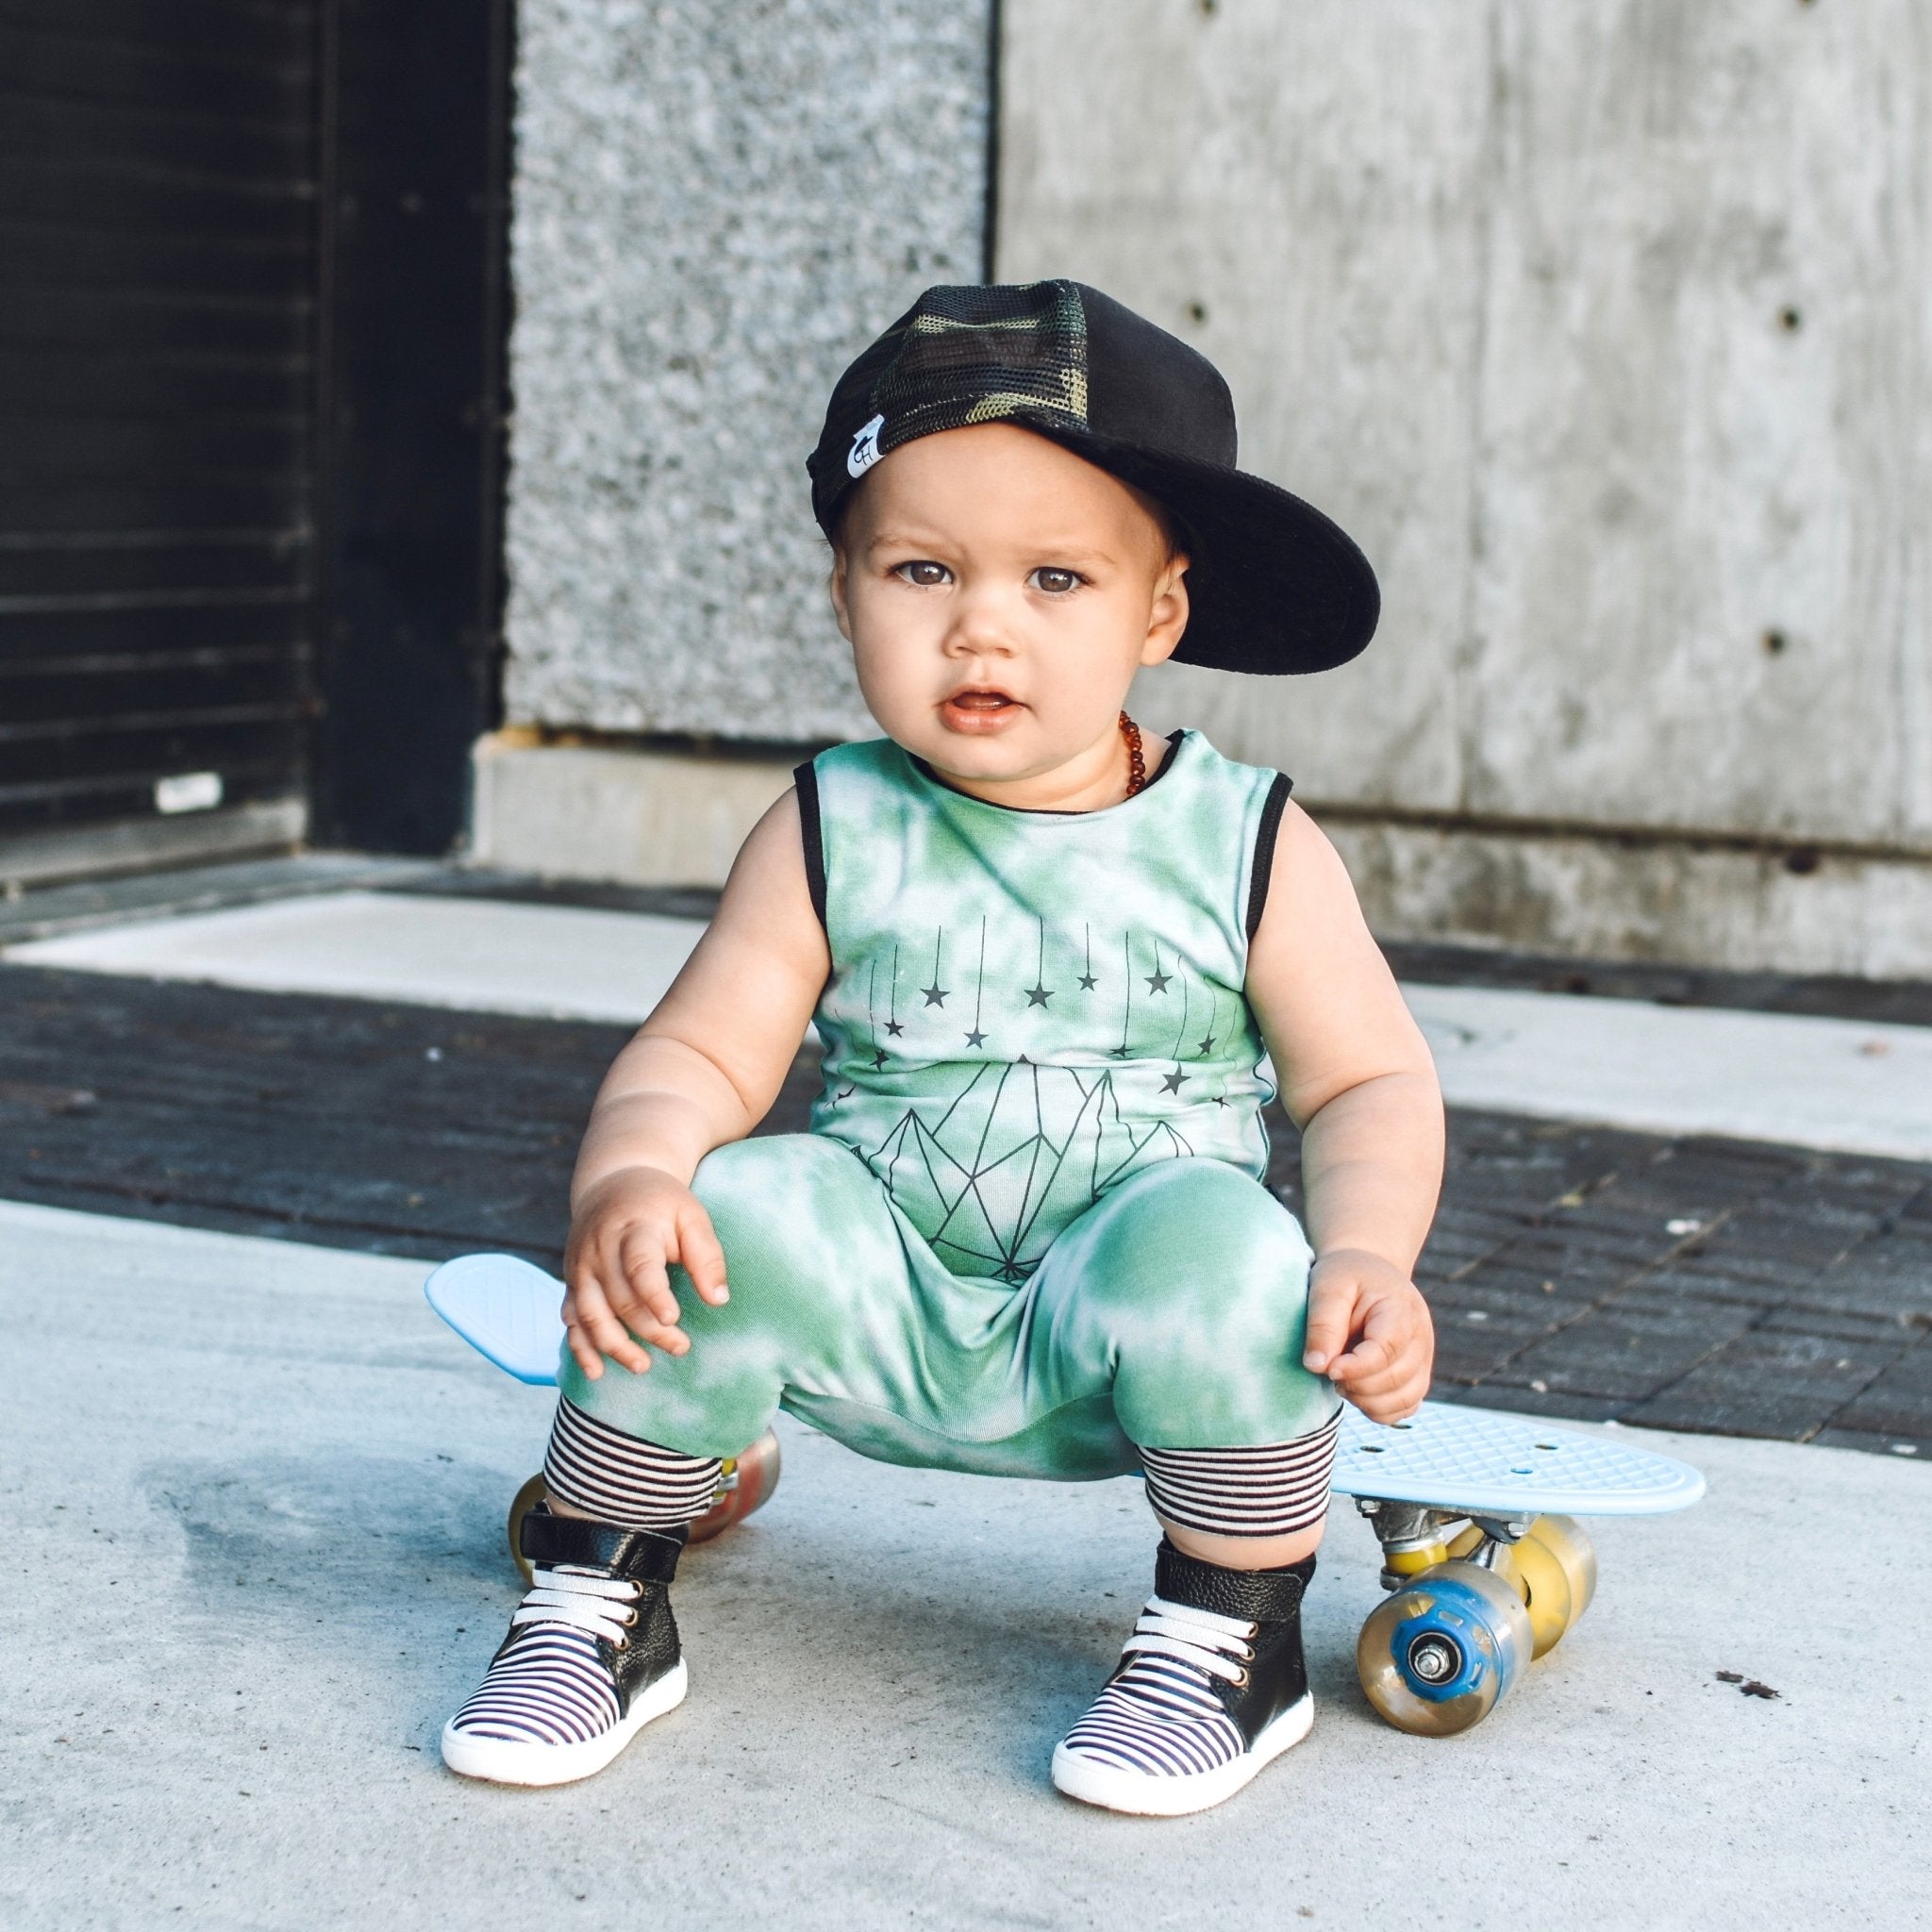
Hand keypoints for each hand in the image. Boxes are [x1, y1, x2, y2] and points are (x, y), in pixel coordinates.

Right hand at [561, 1166, 728, 1379]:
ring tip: (642, 1366)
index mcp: (634, 1228)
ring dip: (613, 1345)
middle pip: (619, 1297)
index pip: (639, 1265)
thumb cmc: (662, 1203)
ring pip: (590, 1314)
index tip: (673, 1319)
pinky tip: (596, 1371)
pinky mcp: (572, 1281)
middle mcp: (600, 1249)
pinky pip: (570, 1318)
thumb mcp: (691, 1216)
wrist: (614, 1180)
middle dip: (648, 1329)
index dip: (653, 1294)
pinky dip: (580, 1347)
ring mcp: (581, 1266)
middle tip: (681, 1347)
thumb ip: (706, 1256)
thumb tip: (719, 1300)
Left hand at [1302, 1248, 1432, 1422]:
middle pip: (1395, 1380)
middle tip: (1330, 1368)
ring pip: (1403, 1401)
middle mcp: (1421, 1337)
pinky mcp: (1417, 1376)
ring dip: (1365, 1400)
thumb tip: (1317, 1366)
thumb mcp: (1328, 1287)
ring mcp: (1424, 1360)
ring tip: (1341, 1379)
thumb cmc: (1346, 1277)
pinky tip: (1356, 1390)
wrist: (1368, 1273)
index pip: (1386, 1351)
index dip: (1355, 1368)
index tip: (1328, 1368)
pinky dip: (1378, 1410)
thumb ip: (1323, 1324)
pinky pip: (1405, 1409)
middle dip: (1355, 1384)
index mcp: (1401, 1310)